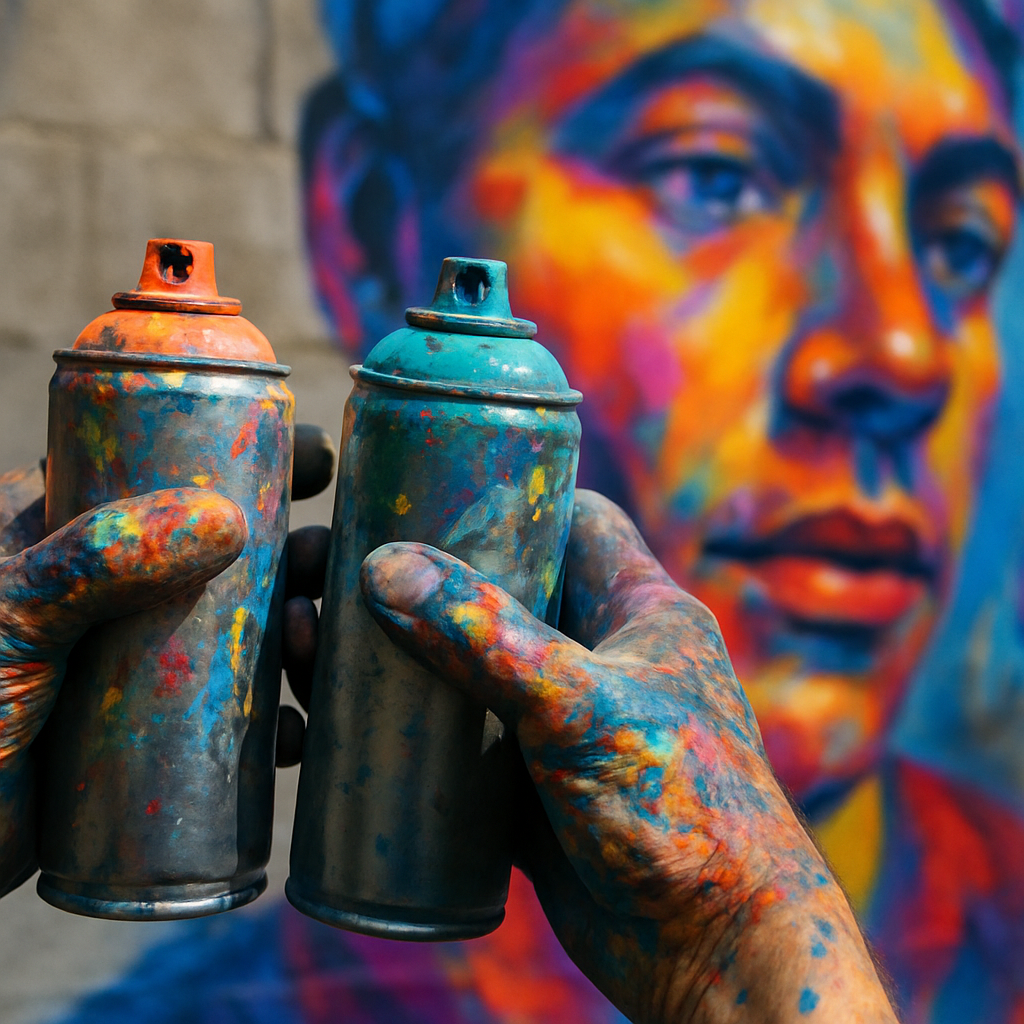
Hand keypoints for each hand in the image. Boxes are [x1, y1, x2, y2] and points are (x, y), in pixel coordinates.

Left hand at [0, 422, 336, 890]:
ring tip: (311, 651)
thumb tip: (228, 521)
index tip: (317, 460)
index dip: (254, 461)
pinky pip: (239, 720)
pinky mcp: (155, 735)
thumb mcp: (12, 612)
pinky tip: (295, 734)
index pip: (178, 473)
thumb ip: (100, 557)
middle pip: (236, 558)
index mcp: (78, 532)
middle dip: (299, 558)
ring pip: (249, 637)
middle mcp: (122, 592)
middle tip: (329, 564)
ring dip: (301, 638)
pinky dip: (279, 724)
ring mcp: (141, 664)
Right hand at [359, 490, 896, 1023]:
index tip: (424, 477)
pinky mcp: (523, 784)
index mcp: (634, 610)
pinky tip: (332, 714)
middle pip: (492, 588)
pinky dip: (395, 724)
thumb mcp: (582, 707)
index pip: (573, 517)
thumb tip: (387, 568)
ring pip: (457, 664)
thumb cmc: (679, 814)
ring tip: (305, 636)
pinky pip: (448, 736)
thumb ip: (489, 637)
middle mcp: (593, 656)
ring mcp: (554, 722)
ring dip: (387, 649)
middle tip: (323, 561)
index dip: (506, 489)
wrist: (711, 953)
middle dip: (412, 572)